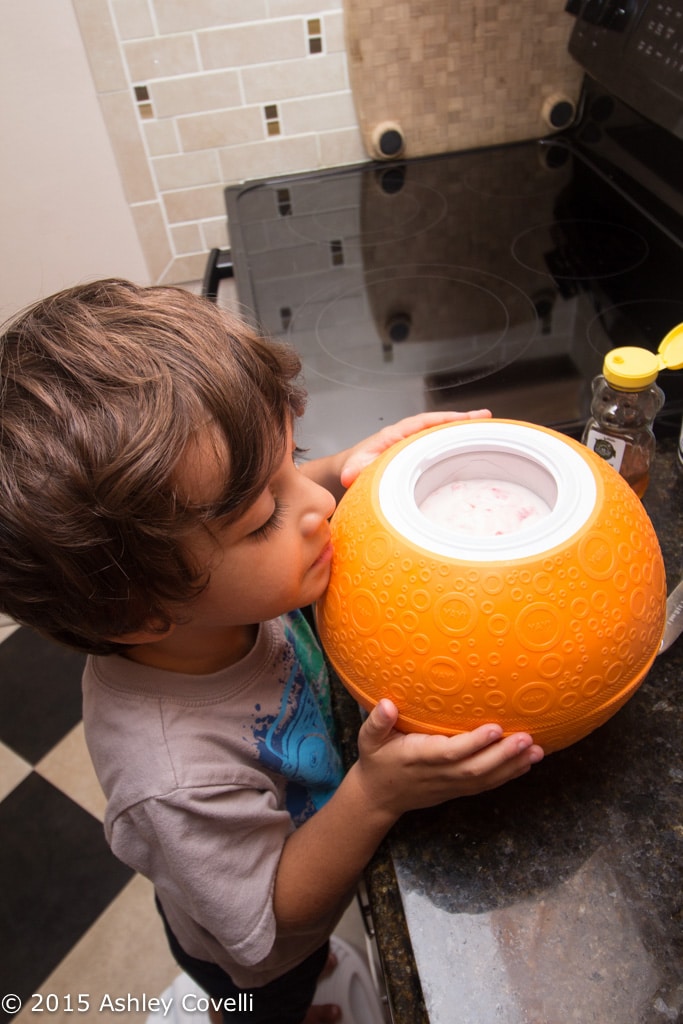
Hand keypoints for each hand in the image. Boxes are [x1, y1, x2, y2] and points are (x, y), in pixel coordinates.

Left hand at [339, 410, 491, 488]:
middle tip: (485, 418)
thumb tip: (351, 475)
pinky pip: (440, 447)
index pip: (423, 422)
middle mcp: (407, 436)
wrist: (350, 471)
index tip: (464, 418)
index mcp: (395, 435)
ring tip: (488, 429)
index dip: (444, 419)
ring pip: (442, 434)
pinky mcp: (418, 455)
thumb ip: (353, 471)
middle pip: (438, 424)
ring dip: (463, 431)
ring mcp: (414, 445)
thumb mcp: (352, 470)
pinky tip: (473, 449)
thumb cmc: (355, 467)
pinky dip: (456, 445)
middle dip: (462, 420)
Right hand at [354, 698, 543, 819]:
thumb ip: (376, 721)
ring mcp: (450, 785)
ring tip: (538, 750)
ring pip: (485, 780)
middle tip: (528, 738)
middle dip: (503, 755)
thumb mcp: (368, 739)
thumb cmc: (376, 759)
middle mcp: (438, 774)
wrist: (379, 796)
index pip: (450, 752)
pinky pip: (486, 785)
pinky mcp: (458, 790)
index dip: (474, 743)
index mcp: (418, 757)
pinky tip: (528, 762)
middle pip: (475, 769)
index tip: (495, 728)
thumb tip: (387, 704)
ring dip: (513, 766)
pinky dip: (508, 775)